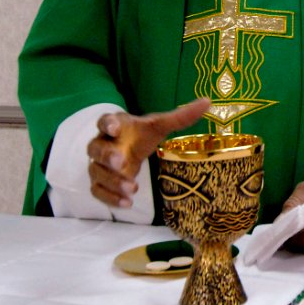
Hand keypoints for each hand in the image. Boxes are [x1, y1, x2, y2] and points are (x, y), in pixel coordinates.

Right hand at [85, 97, 210, 207]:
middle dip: (108, 156)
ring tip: (132, 188)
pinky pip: (98, 190)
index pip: (105, 121)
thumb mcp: (160, 125)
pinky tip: (127, 203)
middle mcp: (102, 143)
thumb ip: (181, 116)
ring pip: (97, 172)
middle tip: (122, 162)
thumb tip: (207, 101)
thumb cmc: (141, 134)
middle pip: (96, 148)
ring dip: (112, 181)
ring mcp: (99, 164)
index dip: (108, 124)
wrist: (128, 149)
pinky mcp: (100, 181)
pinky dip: (110, 198)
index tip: (114, 127)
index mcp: (115, 125)